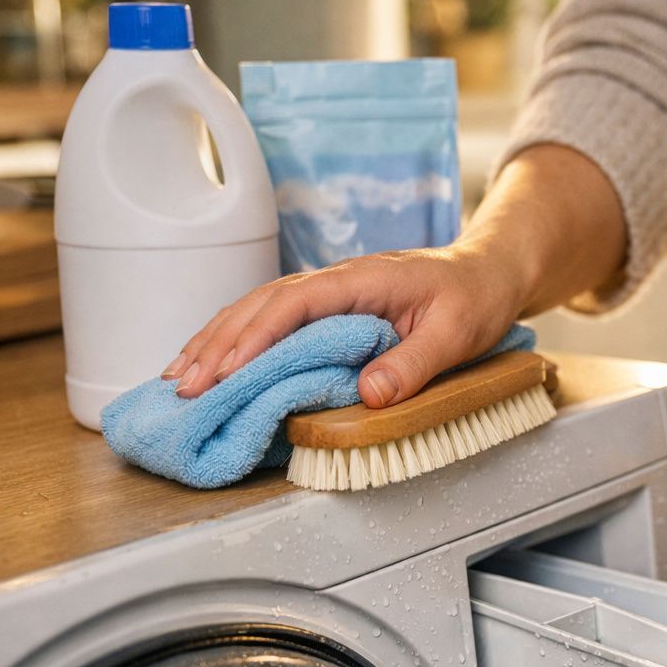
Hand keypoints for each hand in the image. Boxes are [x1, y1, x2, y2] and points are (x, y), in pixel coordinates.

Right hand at [161, 143, 626, 406]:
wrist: (489, 272)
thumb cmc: (475, 298)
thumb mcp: (456, 334)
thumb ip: (414, 363)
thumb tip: (369, 393)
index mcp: (358, 281)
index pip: (291, 305)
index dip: (253, 338)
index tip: (223, 371)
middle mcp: (334, 282)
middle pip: (259, 306)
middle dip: (216, 345)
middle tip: (181, 386)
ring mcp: (328, 295)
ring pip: (257, 312)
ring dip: (216, 343)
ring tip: (177, 378)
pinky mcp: (329, 310)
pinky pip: (273, 322)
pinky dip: (238, 342)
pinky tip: (214, 364)